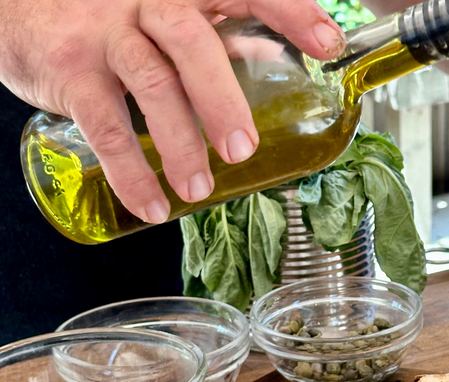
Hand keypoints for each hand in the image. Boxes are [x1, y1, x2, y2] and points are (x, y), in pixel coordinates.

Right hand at [0, 0, 344, 223]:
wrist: (19, 11)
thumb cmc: (108, 17)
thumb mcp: (165, 17)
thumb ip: (215, 35)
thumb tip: (270, 55)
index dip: (289, 11)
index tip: (329, 46)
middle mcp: (143, 3)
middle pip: (190, 41)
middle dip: (223, 98)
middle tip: (245, 151)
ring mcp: (104, 34)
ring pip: (150, 83)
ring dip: (179, 144)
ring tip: (200, 190)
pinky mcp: (69, 72)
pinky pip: (105, 126)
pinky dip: (131, 172)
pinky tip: (153, 205)